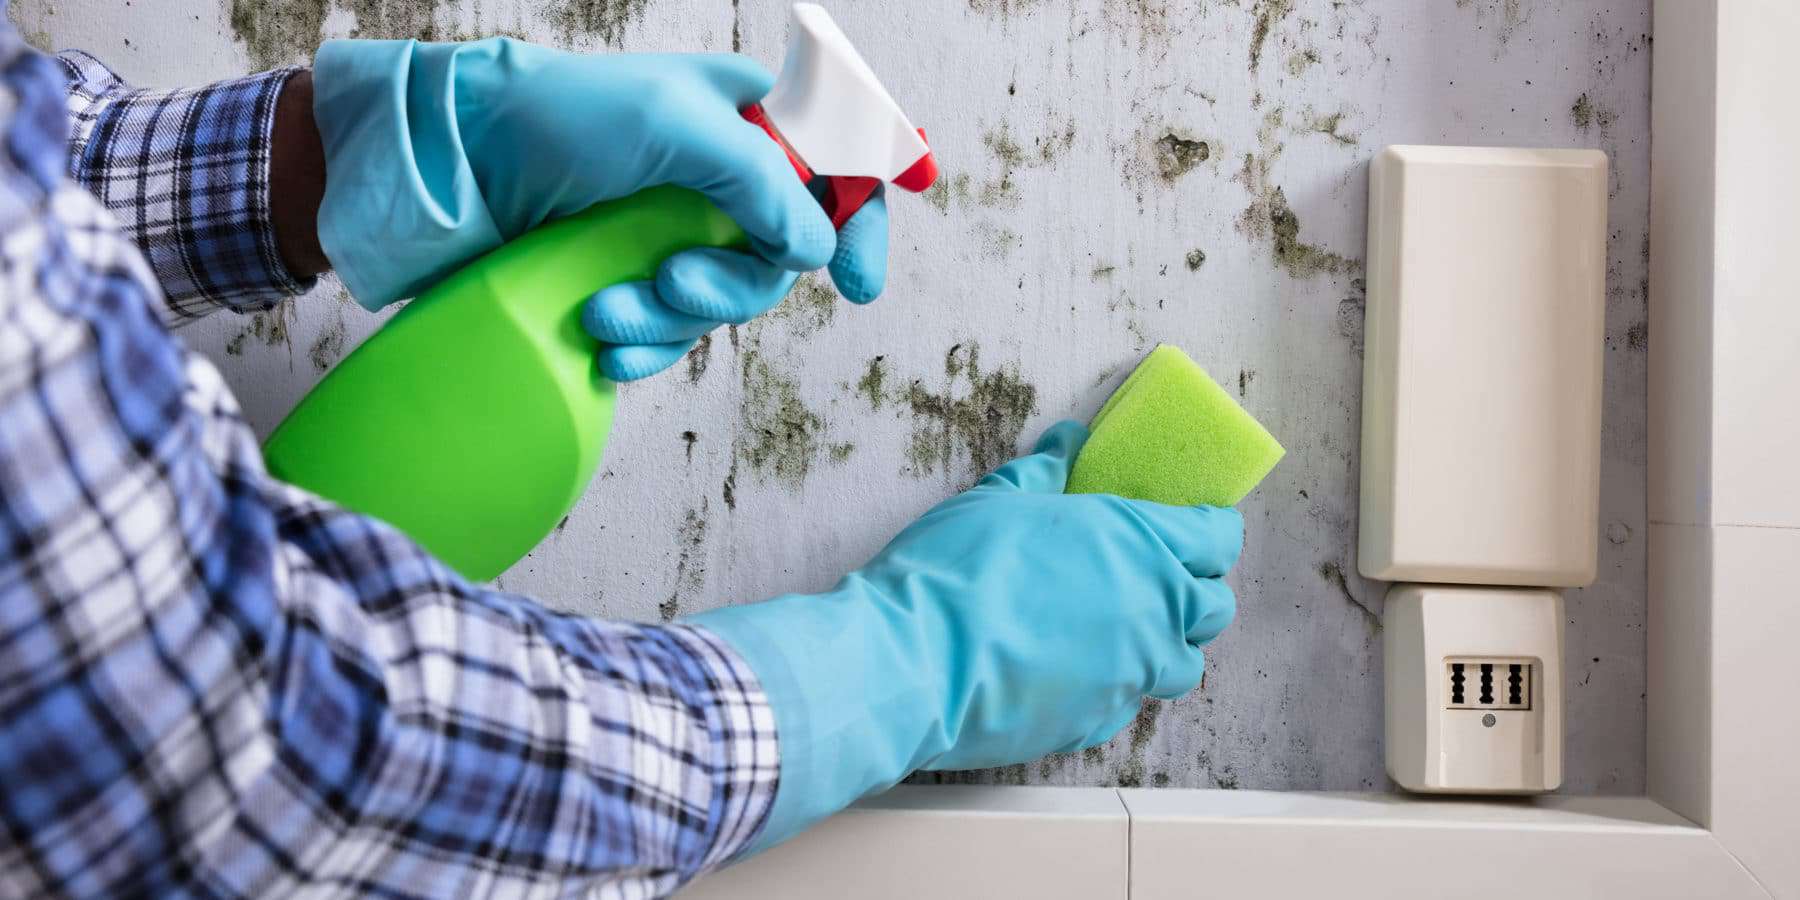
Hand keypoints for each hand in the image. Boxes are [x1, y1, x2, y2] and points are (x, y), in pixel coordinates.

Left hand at [310, 38, 886, 375]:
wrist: (450, 164)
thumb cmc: (557, 117)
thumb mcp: (671, 125)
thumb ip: (761, 180)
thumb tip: (816, 247)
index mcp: (748, 118)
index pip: (841, 169)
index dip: (862, 224)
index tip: (857, 282)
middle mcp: (723, 177)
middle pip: (782, 258)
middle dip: (732, 286)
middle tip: (673, 284)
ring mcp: (677, 231)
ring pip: (723, 304)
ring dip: (670, 320)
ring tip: (607, 310)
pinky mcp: (633, 277)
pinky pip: (671, 333)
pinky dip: (645, 348)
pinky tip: (604, 348)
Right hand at [688, 420, 1242, 849]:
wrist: (914, 662)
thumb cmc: (955, 573)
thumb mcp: (995, 503)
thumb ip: (1041, 474)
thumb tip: (1065, 445)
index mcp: (1138, 544)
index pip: (1216, 538)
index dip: (1209, 531)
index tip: (1192, 529)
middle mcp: (1152, 611)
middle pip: (1213, 606)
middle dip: (1194, 592)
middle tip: (1154, 581)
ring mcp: (1131, 674)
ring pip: (1182, 666)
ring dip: (1163, 648)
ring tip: (1119, 636)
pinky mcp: (1099, 722)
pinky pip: (1128, 704)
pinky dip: (1113, 689)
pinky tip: (1070, 674)